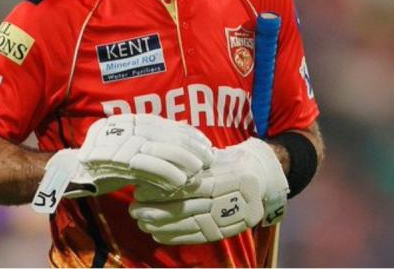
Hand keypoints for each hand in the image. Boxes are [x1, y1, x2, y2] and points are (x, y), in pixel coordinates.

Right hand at [32, 114, 213, 212]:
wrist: (70, 174)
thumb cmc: (103, 165)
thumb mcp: (129, 147)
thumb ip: (150, 141)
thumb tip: (181, 134)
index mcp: (127, 120)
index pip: (163, 123)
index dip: (186, 132)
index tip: (204, 141)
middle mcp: (121, 126)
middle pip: (163, 133)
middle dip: (188, 146)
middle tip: (208, 156)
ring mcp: (116, 141)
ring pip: (157, 148)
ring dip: (181, 160)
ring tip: (198, 170)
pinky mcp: (113, 159)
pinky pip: (145, 165)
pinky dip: (164, 173)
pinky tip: (179, 181)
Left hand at [129, 138, 287, 244]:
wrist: (259, 177)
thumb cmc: (229, 162)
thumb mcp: (212, 156)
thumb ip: (189, 164)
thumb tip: (155, 167)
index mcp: (227, 177)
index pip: (188, 187)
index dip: (162, 191)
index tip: (140, 191)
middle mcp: (229, 199)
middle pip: (187, 208)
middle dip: (157, 211)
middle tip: (134, 210)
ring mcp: (229, 218)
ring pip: (191, 224)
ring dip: (163, 226)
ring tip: (142, 222)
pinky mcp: (226, 230)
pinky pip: (198, 237)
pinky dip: (176, 237)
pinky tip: (158, 235)